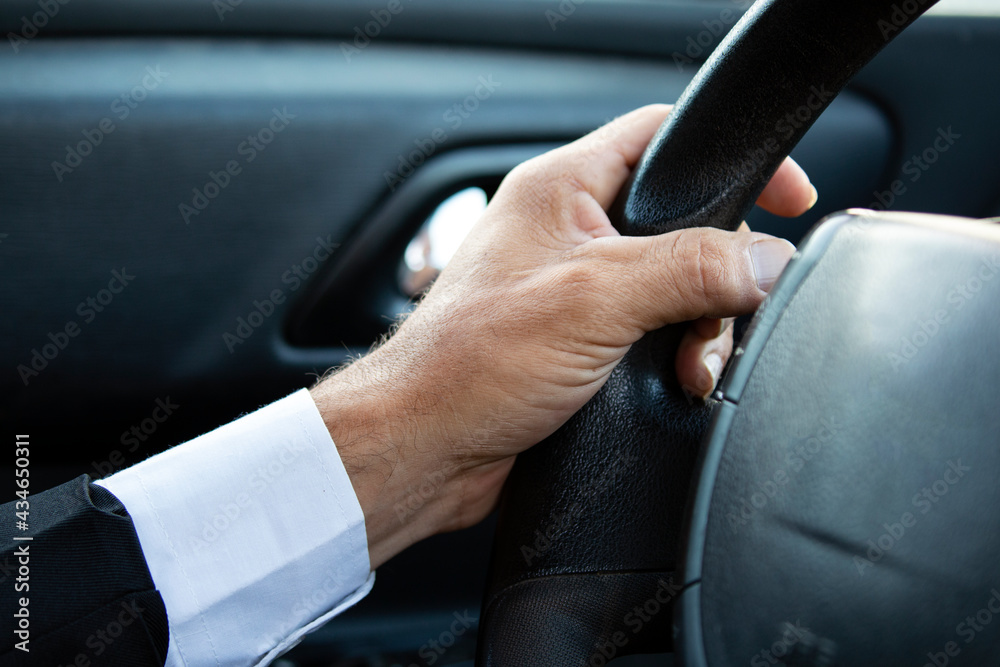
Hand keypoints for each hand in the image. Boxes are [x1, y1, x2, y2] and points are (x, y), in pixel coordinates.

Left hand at [310, 104, 816, 567]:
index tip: (788, 197)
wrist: (427, 448)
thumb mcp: (592, 301)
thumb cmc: (469, 364)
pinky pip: (654, 333)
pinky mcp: (581, 341)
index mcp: (561, 189)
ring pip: (675, 285)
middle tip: (721, 316)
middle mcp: (568, 231)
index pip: (662, 136)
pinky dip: (676, 357)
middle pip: (684, 222)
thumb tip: (764, 260)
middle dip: (718, 274)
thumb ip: (687, 269)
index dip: (730, 160)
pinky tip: (677, 385)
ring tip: (690, 368)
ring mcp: (575, 288)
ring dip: (699, 328)